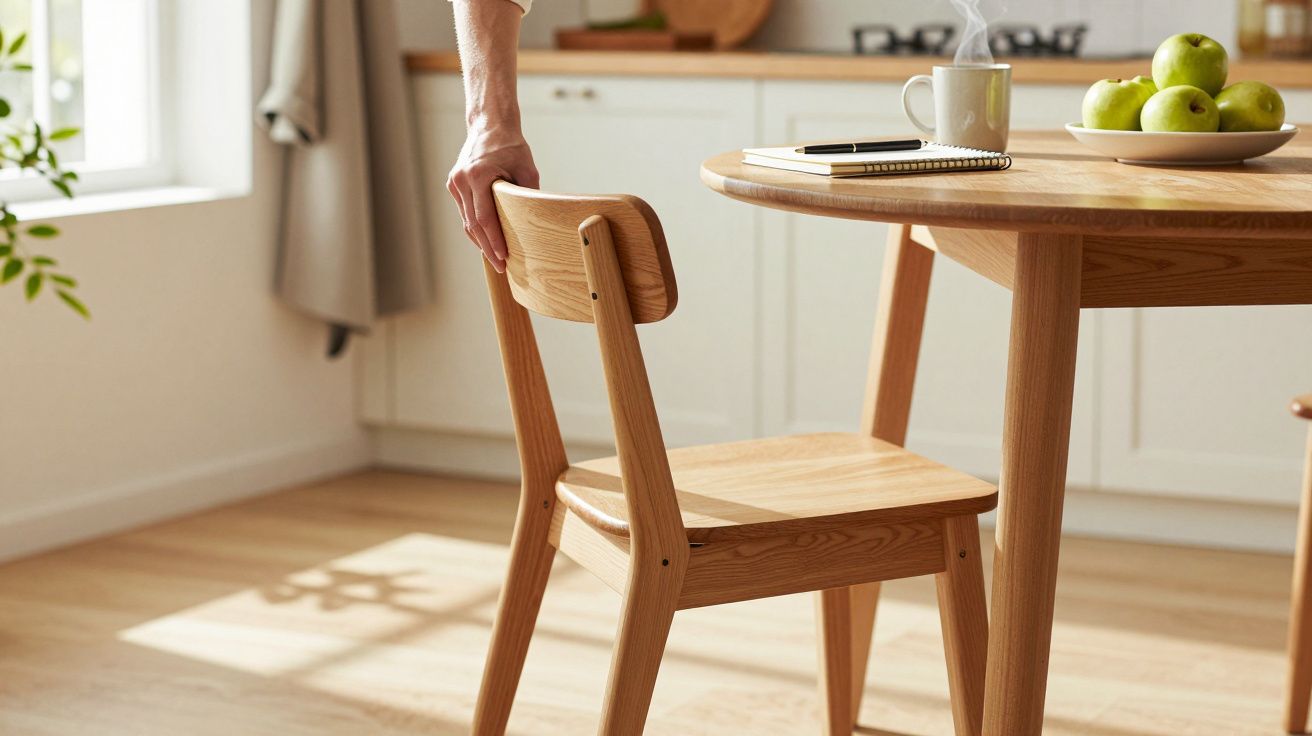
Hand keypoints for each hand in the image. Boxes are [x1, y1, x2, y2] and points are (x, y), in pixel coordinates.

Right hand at [446, 127, 538, 272]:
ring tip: (495, 258)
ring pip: (466, 221)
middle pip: (473, 224)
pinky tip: (486, 241)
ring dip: (480, 241)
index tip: (503, 257)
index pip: (484, 217)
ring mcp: (454, 183)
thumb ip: (529, 194)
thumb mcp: (527, 168)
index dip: (493, 241)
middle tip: (501, 266)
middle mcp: (461, 180)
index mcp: (477, 175)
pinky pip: (464, 212)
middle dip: (487, 248)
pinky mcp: (454, 184)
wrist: (489, 125)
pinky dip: (475, 227)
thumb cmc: (511, 145)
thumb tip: (537, 222)